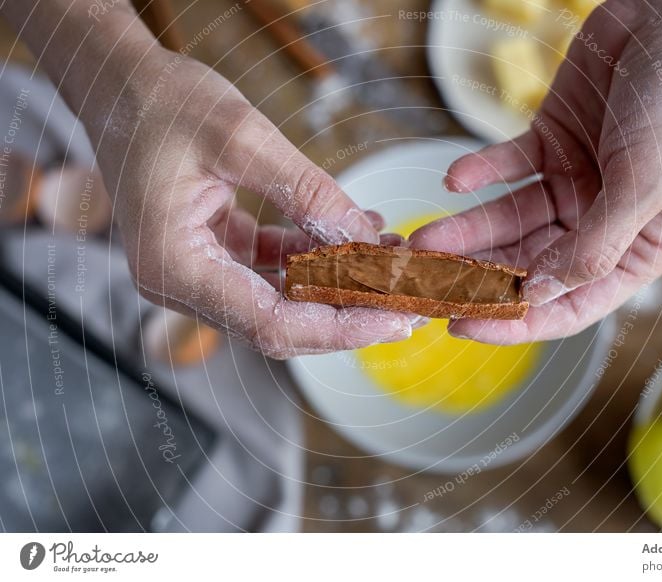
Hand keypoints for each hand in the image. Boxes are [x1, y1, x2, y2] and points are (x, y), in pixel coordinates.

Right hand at [95, 49, 410, 357]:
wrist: (120, 82)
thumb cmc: (163, 103)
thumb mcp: (243, 139)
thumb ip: (306, 193)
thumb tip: (366, 239)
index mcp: (174, 266)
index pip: (271, 323)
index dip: (338, 327)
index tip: (392, 320)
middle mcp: (181, 282)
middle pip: (280, 324)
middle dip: (346, 313)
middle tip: (404, 300)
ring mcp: (197, 271)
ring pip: (282, 302)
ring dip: (336, 285)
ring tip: (389, 260)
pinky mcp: (214, 253)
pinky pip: (273, 271)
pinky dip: (315, 259)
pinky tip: (355, 237)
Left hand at [410, 0, 661, 343]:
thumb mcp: (644, 185)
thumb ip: (592, 247)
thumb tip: (537, 294)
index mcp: (636, 250)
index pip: (568, 303)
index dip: (515, 320)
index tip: (463, 325)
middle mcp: (601, 224)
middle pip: (527, 265)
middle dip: (476, 275)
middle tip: (426, 283)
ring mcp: (571, 185)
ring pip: (507, 222)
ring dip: (464, 231)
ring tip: (420, 239)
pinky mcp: (549, 145)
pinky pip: (505, 169)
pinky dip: (478, 174)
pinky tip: (455, 178)